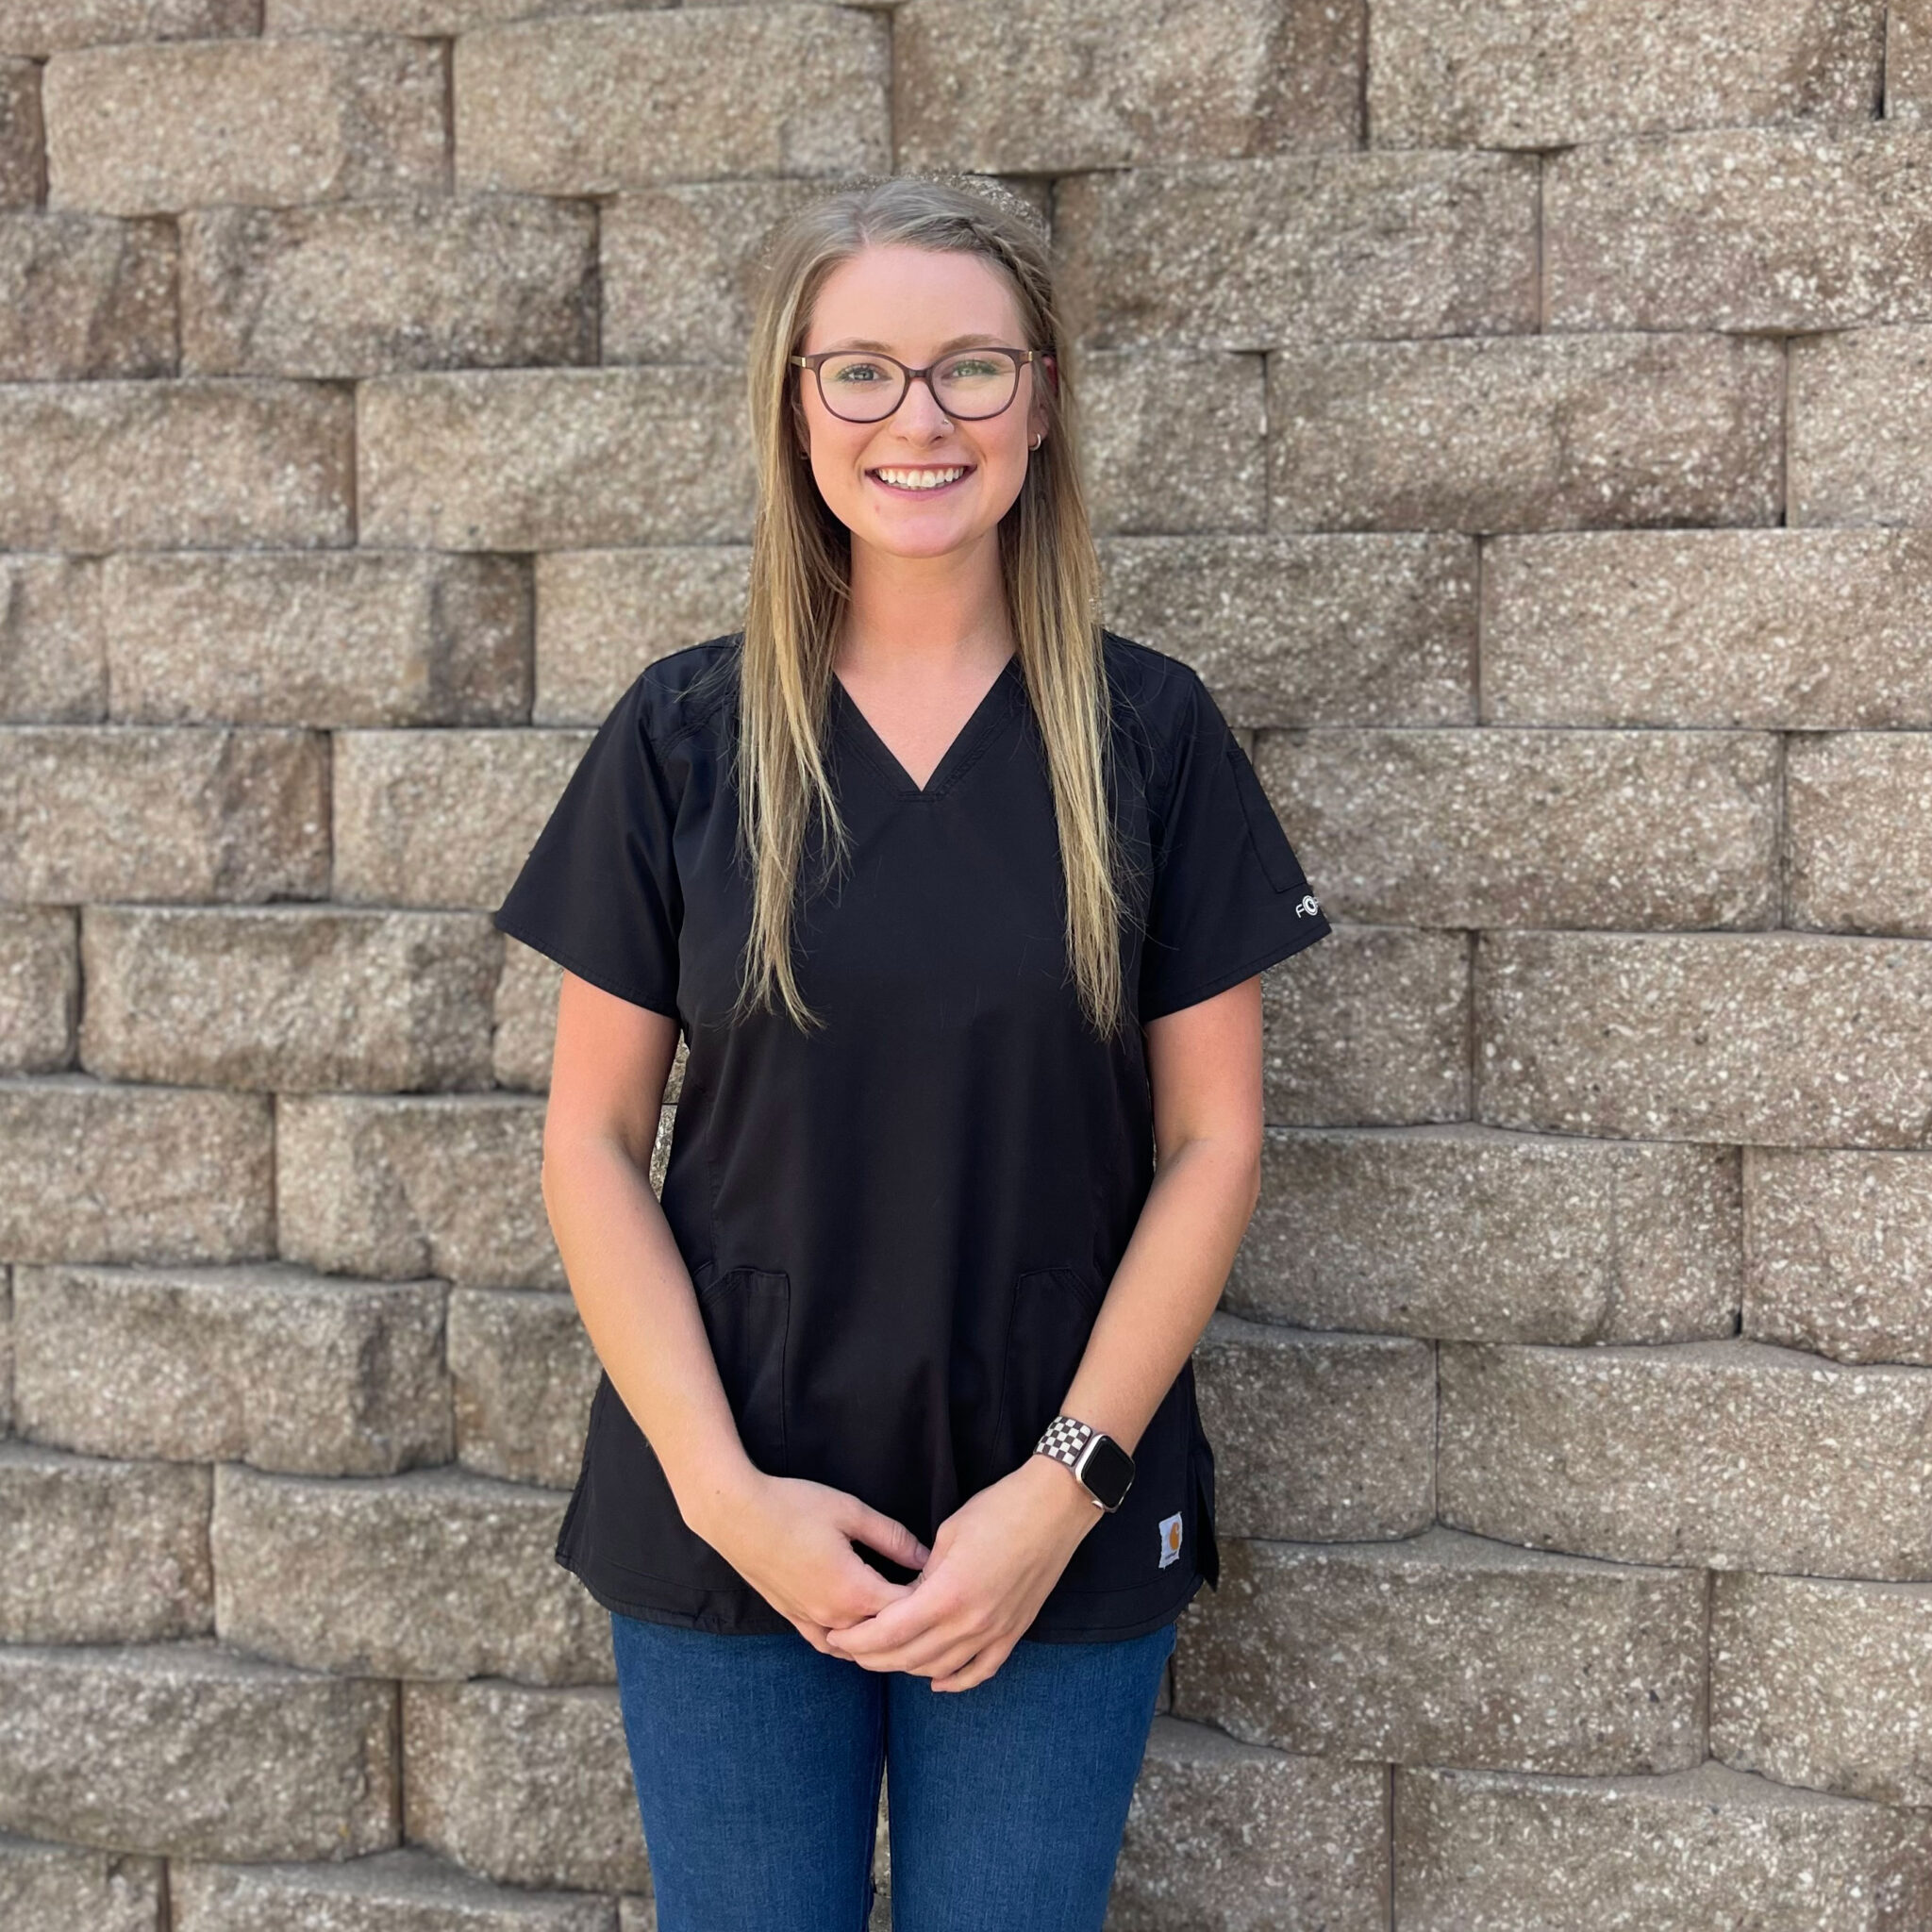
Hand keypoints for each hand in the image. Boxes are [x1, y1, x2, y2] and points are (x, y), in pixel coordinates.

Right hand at [695, 1471, 932, 1654]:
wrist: (736, 1514)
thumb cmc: (794, 1506)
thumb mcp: (851, 1512)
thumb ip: (892, 1537)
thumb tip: (927, 1557)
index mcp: (854, 1589)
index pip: (907, 1610)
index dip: (930, 1599)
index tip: (945, 1584)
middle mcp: (834, 1615)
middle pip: (886, 1635)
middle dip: (911, 1622)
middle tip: (933, 1605)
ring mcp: (811, 1620)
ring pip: (857, 1647)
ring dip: (881, 1637)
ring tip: (903, 1621)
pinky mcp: (793, 1618)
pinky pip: (828, 1643)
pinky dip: (849, 1643)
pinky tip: (861, 1633)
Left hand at [821, 1454, 1101, 1690]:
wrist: (1055, 1508)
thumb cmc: (999, 1509)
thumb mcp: (948, 1535)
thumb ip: (922, 1575)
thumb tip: (904, 1600)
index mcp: (948, 1593)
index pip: (890, 1632)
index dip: (859, 1640)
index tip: (837, 1637)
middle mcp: (971, 1622)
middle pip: (909, 1656)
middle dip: (872, 1657)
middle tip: (850, 1649)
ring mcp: (996, 1632)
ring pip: (939, 1669)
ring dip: (906, 1667)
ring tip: (882, 1657)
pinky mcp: (1014, 1633)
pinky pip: (980, 1671)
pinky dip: (954, 1681)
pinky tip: (936, 1681)